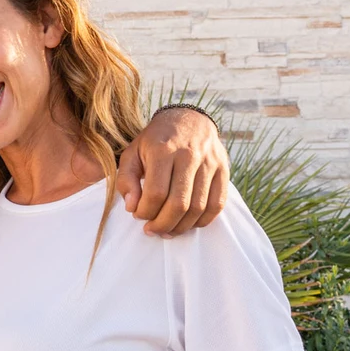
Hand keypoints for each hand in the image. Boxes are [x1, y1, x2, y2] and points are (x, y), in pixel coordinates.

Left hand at [115, 107, 229, 236]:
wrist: (188, 119)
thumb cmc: (155, 141)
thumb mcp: (132, 153)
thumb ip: (126, 180)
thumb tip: (132, 208)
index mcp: (163, 149)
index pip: (156, 192)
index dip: (145, 211)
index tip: (138, 215)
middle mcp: (188, 155)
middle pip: (179, 203)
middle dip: (163, 224)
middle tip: (152, 230)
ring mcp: (209, 163)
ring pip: (198, 207)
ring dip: (181, 226)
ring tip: (168, 230)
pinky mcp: (223, 170)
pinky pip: (217, 204)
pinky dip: (203, 221)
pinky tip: (188, 223)